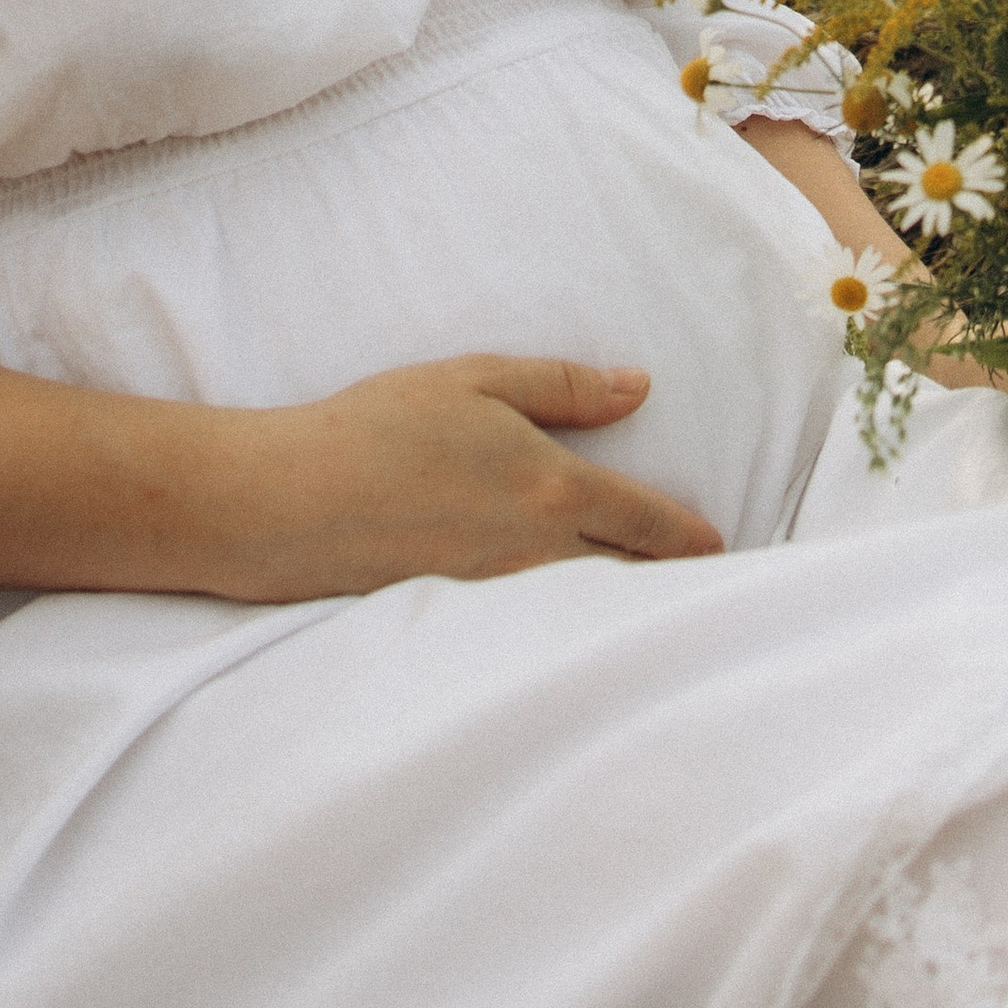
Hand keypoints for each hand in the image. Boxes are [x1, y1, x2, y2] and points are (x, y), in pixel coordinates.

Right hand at [217, 355, 724, 597]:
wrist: (289, 502)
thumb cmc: (378, 426)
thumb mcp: (476, 380)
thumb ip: (563, 385)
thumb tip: (639, 388)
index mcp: (552, 488)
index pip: (646, 522)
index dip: (689, 538)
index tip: (718, 549)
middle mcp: (538, 554)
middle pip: (626, 580)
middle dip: (668, 584)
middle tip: (705, 589)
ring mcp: (499, 597)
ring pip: (585, 609)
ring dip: (622, 606)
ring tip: (651, 607)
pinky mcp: (459, 621)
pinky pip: (534, 627)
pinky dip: (565, 625)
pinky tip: (567, 624)